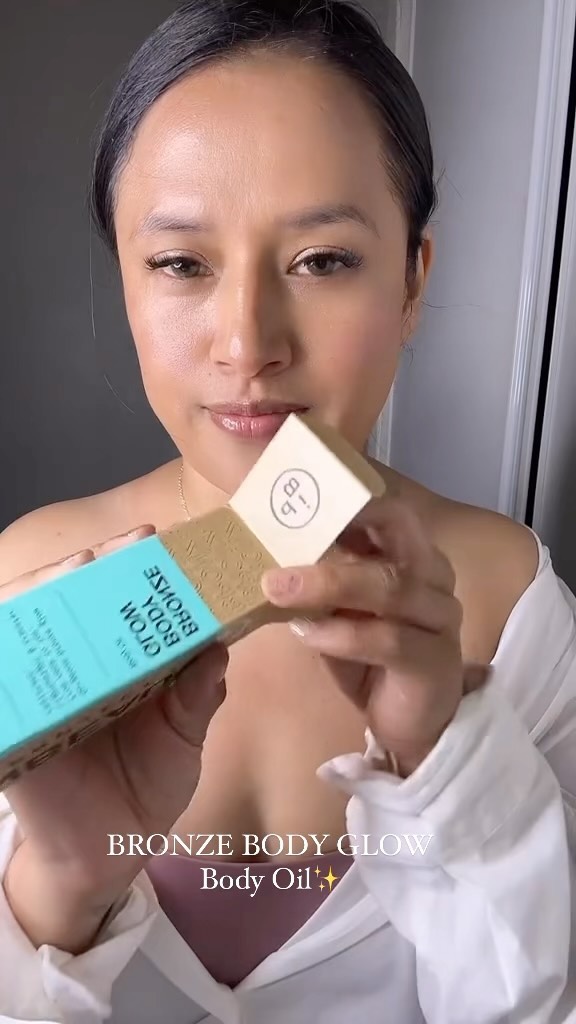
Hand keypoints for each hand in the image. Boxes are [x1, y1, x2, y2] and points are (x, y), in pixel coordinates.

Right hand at [0, 527, 227, 947]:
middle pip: (74, 596)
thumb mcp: (182, 738)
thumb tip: (217, 651)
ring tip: (83, 569)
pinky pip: (4, 673)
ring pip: (31, 619)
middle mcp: (78, 662)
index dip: (137, 566)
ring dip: (53, 589)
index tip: (161, 540)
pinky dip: (11, 643)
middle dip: (98, 564)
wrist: (105, 856)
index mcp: (121, 660)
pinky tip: (27, 616)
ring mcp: (40, 685)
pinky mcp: (11, 717)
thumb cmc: (144, 790)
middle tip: (132, 545)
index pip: (121, 599)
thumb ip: (197, 697)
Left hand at [261, 497, 489, 776]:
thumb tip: (263, 549)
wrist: (411, 725)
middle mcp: (434, 578)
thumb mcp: (340, 610)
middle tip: (284, 529)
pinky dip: (343, 634)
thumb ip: (320, 579)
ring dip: (328, 583)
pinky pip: (389, 639)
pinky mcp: (434, 662)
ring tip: (277, 588)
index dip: (350, 497)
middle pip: (396, 533)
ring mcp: (440, 619)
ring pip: (390, 586)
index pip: (389, 510)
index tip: (298, 494)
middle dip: (340, 526)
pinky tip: (307, 633)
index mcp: (413, 556)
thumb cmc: (371, 658)